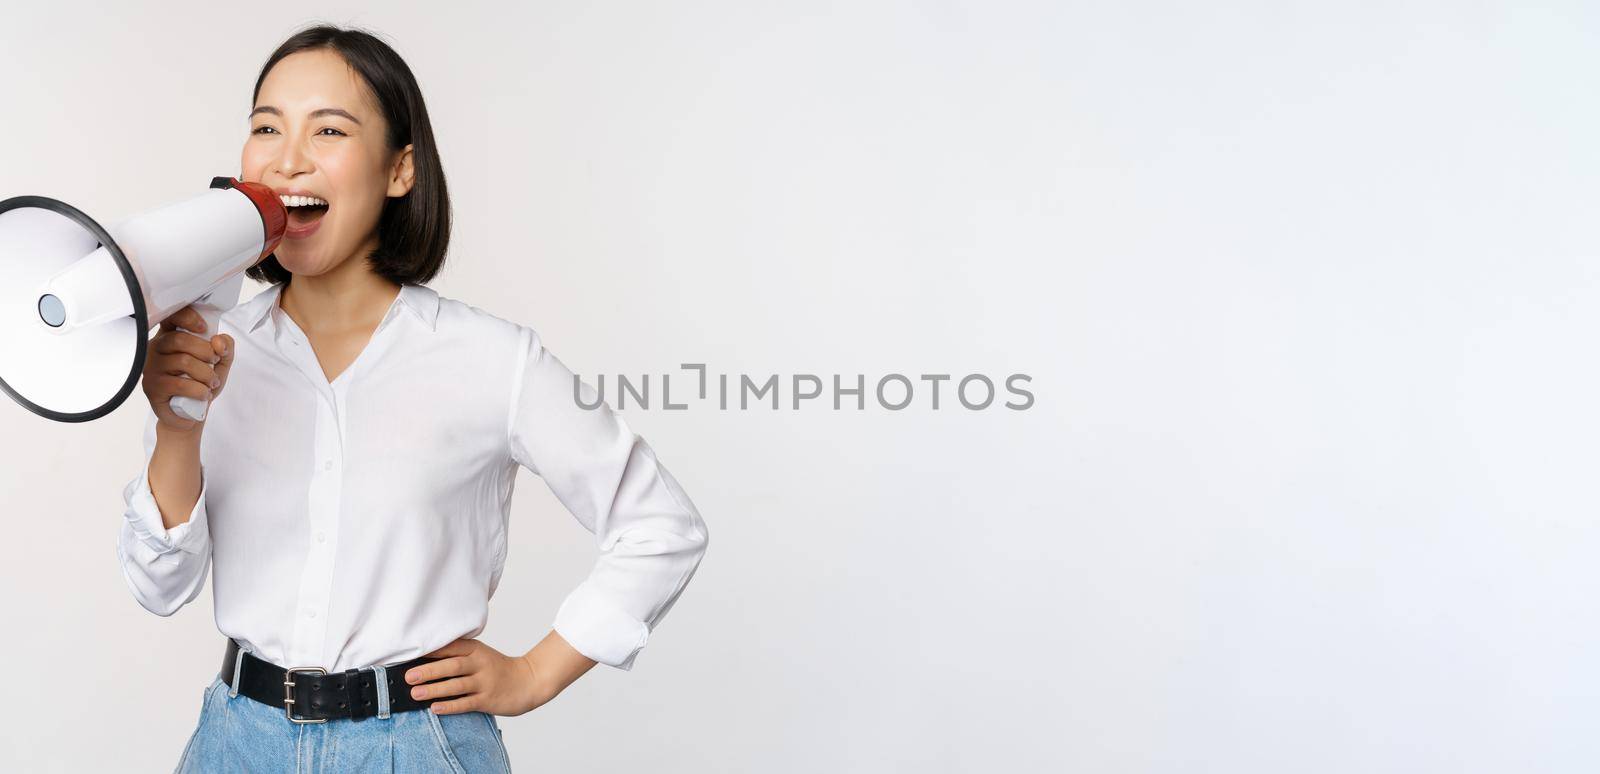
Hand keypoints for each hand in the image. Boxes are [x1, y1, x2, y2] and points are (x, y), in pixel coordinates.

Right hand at [142, 305, 234, 432]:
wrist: (190, 413)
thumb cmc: (200, 382)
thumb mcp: (220, 362)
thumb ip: (225, 347)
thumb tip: (219, 341)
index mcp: (169, 337)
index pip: (171, 317)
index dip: (188, 317)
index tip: (204, 328)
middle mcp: (156, 349)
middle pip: (180, 340)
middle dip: (206, 352)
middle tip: (214, 363)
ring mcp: (151, 368)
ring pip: (183, 361)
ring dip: (206, 374)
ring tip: (212, 383)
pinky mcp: (152, 387)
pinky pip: (179, 384)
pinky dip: (199, 390)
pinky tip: (203, 394)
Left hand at [404, 638, 553, 716]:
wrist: (528, 681)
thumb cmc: (498, 669)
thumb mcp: (481, 654)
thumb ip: (458, 654)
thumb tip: (424, 660)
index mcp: (476, 650)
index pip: (451, 648)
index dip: (431, 651)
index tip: (411, 655)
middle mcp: (481, 664)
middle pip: (452, 666)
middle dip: (429, 671)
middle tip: (409, 676)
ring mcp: (485, 683)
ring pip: (457, 686)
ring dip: (435, 689)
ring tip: (415, 693)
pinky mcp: (488, 700)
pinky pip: (466, 703)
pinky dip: (450, 706)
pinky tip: (435, 708)